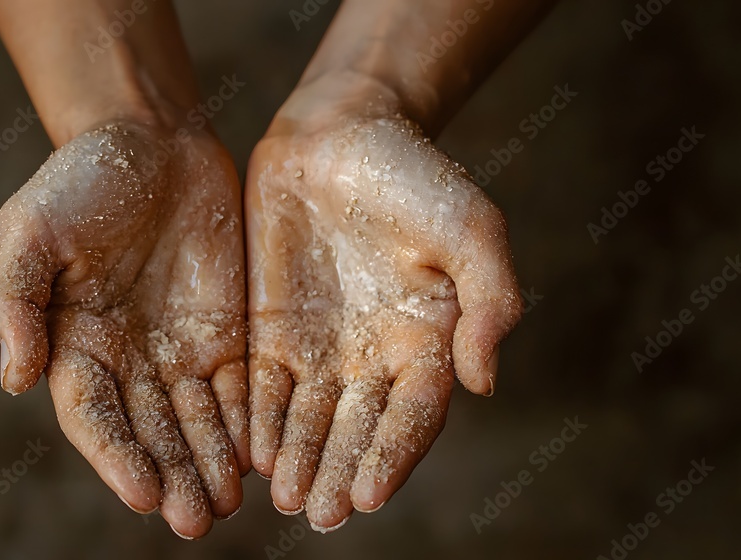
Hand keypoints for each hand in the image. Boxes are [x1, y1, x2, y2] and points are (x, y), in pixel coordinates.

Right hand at [0, 120, 248, 537]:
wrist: (151, 139)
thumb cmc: (80, 180)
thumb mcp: (29, 229)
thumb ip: (14, 299)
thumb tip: (15, 378)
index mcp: (73, 345)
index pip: (94, 416)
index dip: (117, 457)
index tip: (146, 495)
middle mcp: (127, 361)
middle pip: (150, 433)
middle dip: (173, 477)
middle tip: (198, 520)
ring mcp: (179, 350)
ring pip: (197, 422)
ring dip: (211, 466)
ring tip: (229, 505)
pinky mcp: (226, 333)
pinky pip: (238, 388)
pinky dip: (247, 423)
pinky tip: (262, 455)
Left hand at [246, 76, 521, 530]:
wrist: (342, 131)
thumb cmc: (416, 175)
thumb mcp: (471, 228)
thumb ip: (490, 300)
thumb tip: (484, 381)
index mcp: (428, 343)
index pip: (412, 416)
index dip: (392, 456)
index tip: (368, 494)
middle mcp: (373, 357)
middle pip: (357, 430)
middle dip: (339, 472)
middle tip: (320, 515)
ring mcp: (320, 346)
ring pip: (308, 418)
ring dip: (298, 459)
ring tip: (285, 498)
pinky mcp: (271, 328)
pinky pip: (264, 385)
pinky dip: (259, 419)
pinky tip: (250, 452)